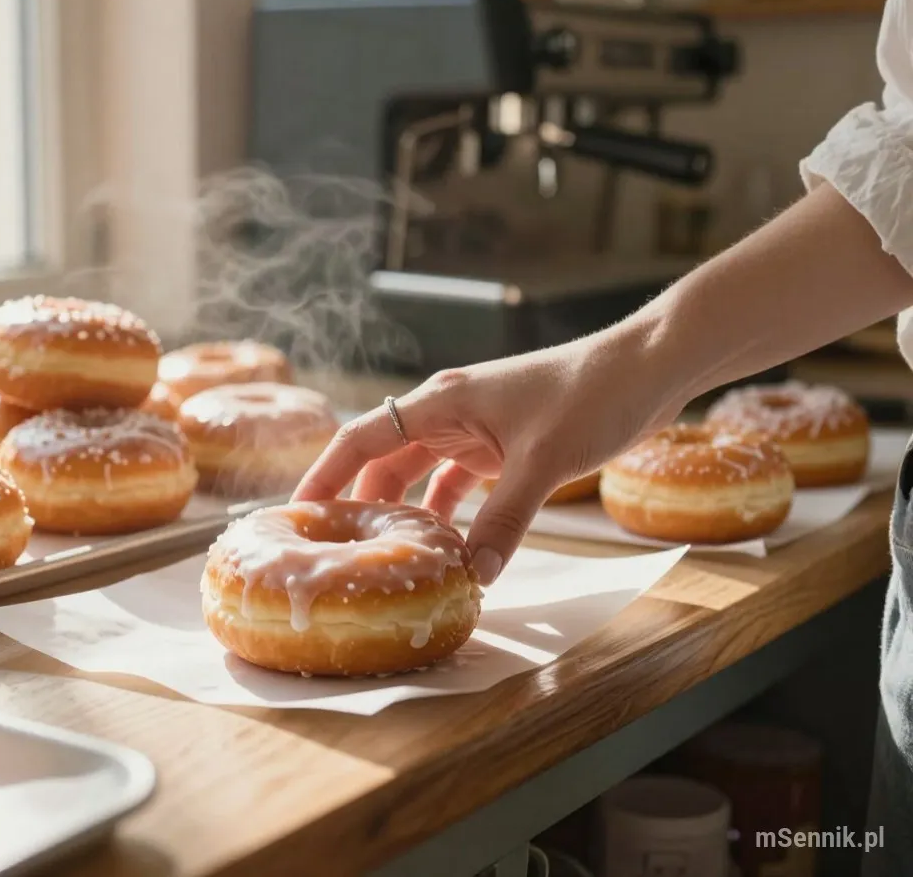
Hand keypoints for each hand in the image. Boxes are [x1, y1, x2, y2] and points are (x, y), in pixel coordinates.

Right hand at [293, 325, 683, 584]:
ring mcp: (475, 430)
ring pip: (419, 476)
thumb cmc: (593, 394)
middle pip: (383, 462)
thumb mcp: (544, 460)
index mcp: (441, 403)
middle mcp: (448, 414)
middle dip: (359, 504)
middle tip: (339, 554)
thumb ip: (505, 518)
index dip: (323, 474)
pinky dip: (450, 514)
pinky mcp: (502, 446)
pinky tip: (451, 547)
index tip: (295, 515)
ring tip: (388, 557)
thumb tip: (473, 574)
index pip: (360, 437)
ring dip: (406, 513)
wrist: (646, 368)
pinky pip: (458, 485)